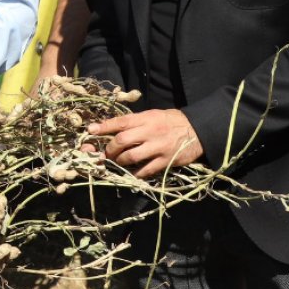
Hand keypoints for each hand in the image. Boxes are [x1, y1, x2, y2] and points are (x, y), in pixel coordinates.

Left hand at [87, 109, 203, 178]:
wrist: (197, 130)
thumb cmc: (170, 121)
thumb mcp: (152, 115)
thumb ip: (133, 122)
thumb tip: (109, 127)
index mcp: (145, 119)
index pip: (120, 122)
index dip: (103, 127)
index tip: (90, 131)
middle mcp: (150, 132)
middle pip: (122, 141)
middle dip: (110, 148)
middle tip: (107, 152)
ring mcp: (158, 147)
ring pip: (131, 157)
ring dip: (119, 161)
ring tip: (118, 161)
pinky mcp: (166, 161)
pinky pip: (146, 170)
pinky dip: (135, 173)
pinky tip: (131, 172)